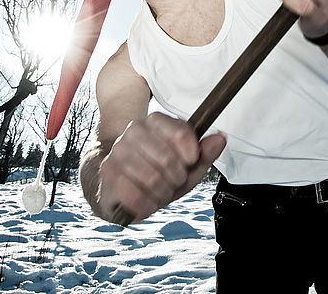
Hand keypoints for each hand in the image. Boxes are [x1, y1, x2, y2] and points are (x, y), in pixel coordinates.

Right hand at [97, 112, 225, 223]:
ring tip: (158, 192)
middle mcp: (133, 132)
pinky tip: (145, 201)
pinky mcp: (108, 174)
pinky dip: (146, 205)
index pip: (179, 131)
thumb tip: (220, 139)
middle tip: (172, 182)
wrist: (118, 187)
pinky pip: (136, 195)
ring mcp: (118, 152)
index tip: (190, 161)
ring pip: (152, 179)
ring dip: (161, 193)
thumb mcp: (185, 167)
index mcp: (154, 122)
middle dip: (176, 179)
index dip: (191, 152)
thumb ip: (203, 154)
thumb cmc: (156, 175)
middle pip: (167, 158)